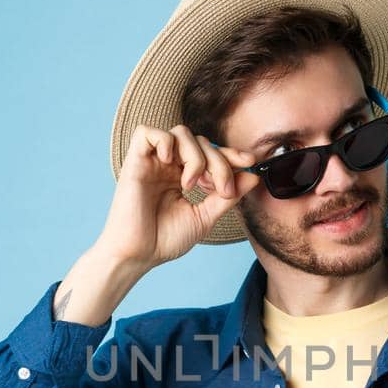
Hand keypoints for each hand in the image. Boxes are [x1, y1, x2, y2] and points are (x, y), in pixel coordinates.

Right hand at [96, 123, 260, 267]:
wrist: (139, 255)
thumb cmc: (165, 239)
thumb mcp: (205, 217)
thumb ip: (228, 196)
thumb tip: (253, 176)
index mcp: (183, 176)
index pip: (210, 153)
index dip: (231, 153)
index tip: (250, 162)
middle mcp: (168, 166)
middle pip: (201, 141)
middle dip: (219, 162)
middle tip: (222, 190)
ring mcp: (152, 162)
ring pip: (180, 132)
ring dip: (196, 156)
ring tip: (192, 184)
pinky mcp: (134, 161)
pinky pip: (147, 132)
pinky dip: (166, 142)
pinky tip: (171, 165)